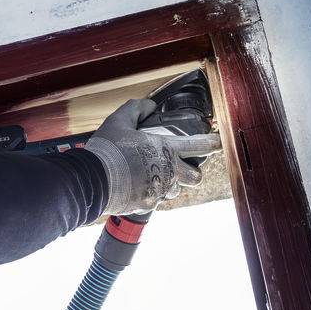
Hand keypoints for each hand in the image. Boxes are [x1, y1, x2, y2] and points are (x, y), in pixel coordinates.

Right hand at [84, 99, 221, 214]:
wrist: (93, 180)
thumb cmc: (107, 150)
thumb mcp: (118, 121)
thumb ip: (136, 109)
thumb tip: (149, 104)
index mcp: (165, 149)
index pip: (199, 145)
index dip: (213, 142)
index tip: (218, 141)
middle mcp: (168, 172)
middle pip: (196, 176)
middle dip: (193, 171)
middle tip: (182, 166)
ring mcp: (159, 190)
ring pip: (175, 190)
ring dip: (169, 183)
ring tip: (152, 176)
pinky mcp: (147, 205)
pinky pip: (154, 200)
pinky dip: (148, 193)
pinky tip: (134, 186)